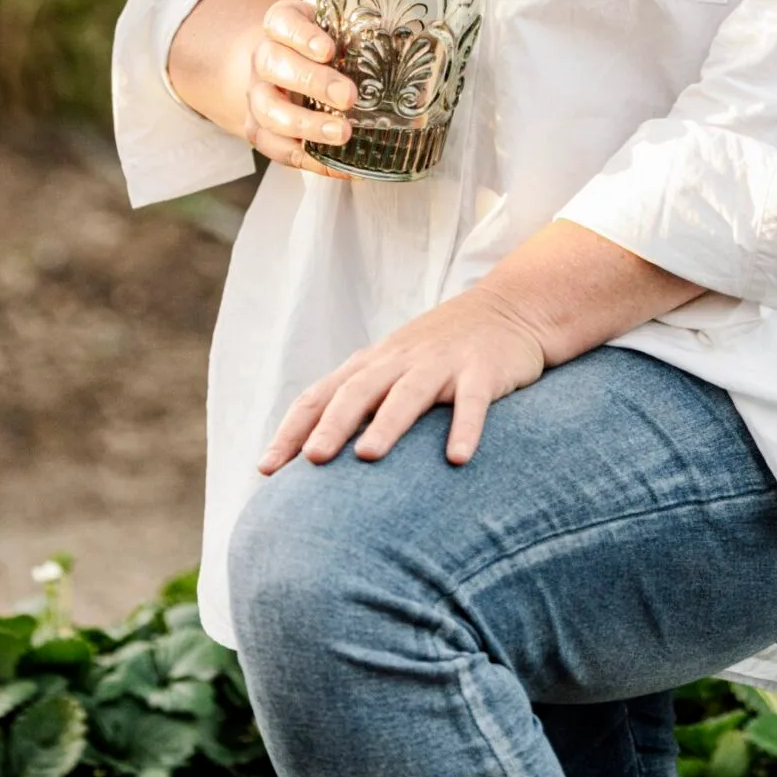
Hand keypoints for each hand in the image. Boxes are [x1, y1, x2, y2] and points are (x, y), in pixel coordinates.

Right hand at [244, 0, 357, 173]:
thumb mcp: (332, 28)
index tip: (329, 49)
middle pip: (274, 65)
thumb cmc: (315, 47)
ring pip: (268, 111)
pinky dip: (310, 160)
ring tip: (342, 133)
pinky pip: (278, 149)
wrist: (277, 66)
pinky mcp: (260, 130)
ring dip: (306, 125)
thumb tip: (406, 47)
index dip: (302, 36)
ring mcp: (257, 96)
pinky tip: (340, 165)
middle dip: (312, 82)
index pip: (282, 22)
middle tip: (348, 96)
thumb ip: (354, 34)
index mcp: (280, 27)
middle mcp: (263, 59)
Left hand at [258, 287, 546, 471]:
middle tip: (312, 461)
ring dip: (388, 423)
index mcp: (373, 364)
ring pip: (409, 393)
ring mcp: (442, 363)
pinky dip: (465, 426)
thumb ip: (358, 402)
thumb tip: (310, 458)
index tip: (266, 469)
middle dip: (333, 425)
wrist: (510, 308)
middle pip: (358, 391)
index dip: (293, 430)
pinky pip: (473, 400)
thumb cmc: (440, 352)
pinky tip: (457, 458)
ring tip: (369, 455)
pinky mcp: (483, 370)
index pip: (321, 395)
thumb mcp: (394, 368)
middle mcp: (401, 360)